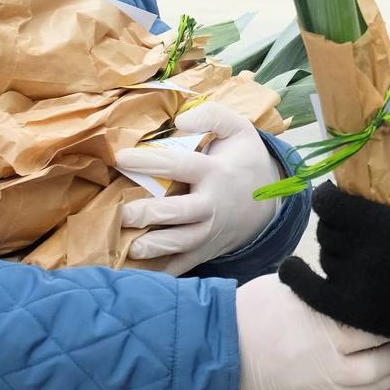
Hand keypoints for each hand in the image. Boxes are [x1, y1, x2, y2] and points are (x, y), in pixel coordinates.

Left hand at [115, 102, 282, 276]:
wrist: (269, 202)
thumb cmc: (244, 161)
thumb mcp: (239, 129)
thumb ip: (212, 115)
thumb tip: (181, 119)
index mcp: (216, 173)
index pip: (181, 165)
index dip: (151, 161)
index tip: (121, 158)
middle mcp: (212, 205)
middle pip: (180, 213)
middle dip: (150, 214)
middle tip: (122, 213)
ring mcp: (209, 232)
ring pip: (181, 244)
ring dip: (156, 246)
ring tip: (131, 247)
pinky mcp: (205, 252)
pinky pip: (183, 266)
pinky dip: (162, 272)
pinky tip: (137, 273)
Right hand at [235, 273, 389, 389]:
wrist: (221, 353)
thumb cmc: (254, 311)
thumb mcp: (294, 288)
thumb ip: (327, 289)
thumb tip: (355, 277)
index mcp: (325, 319)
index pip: (375, 314)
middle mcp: (332, 354)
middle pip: (386, 349)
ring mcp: (328, 380)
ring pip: (380, 378)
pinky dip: (383, 383)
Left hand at [279, 163, 389, 369]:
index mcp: (386, 223)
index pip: (330, 203)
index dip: (328, 197)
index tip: (335, 195)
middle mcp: (366, 252)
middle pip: (326, 229)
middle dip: (334, 222)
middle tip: (348, 223)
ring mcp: (357, 284)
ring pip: (325, 256)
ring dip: (332, 248)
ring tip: (350, 249)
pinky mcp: (353, 311)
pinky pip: (310, 290)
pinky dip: (297, 276)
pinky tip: (291, 267)